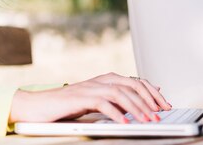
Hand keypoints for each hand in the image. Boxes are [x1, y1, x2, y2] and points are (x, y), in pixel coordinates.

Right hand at [8, 72, 171, 123]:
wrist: (37, 105)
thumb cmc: (65, 106)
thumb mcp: (94, 102)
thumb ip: (114, 99)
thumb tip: (137, 101)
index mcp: (104, 79)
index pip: (135, 80)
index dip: (152, 92)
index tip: (165, 104)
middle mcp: (98, 80)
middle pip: (131, 84)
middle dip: (149, 99)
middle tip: (161, 113)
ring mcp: (89, 88)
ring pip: (120, 93)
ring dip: (137, 107)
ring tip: (148, 120)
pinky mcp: (79, 98)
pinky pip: (102, 103)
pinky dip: (116, 113)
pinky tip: (125, 123)